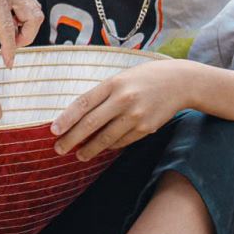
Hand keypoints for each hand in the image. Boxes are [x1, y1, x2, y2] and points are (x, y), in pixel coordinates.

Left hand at [0, 0, 41, 65]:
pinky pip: (31, 6)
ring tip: (11, 35)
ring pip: (36, 12)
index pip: (9, 26)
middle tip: (11, 46)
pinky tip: (12, 23)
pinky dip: (26, 19)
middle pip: (33, 19)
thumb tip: (9, 34)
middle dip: (26, 37)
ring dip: (28, 29)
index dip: (11, 47)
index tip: (9, 62)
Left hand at [50, 60, 196, 161]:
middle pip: (90, 124)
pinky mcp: (146, 128)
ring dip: (90, 149)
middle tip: (59, 149)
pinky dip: (110, 146)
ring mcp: (135, 115)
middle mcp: (123, 99)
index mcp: (113, 83)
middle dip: (72, 139)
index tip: (53, 131)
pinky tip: (103, 148)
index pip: (83, 103)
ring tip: (79, 155)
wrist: (180, 82)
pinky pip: (122, 141)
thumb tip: (78, 118)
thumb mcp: (121, 78)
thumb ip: (102, 95)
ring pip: (106, 138)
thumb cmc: (144, 78)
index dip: (66, 119)